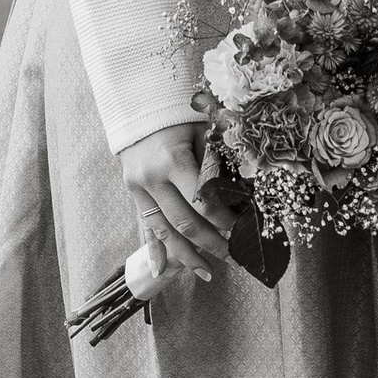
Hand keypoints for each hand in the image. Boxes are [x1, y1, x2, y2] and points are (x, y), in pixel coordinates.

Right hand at [121, 121, 233, 284]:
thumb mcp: (202, 131)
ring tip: (208, 274)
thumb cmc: (178, 113)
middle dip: (211, 242)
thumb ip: (218, 163)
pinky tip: (160, 272)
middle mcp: (151, 178)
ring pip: (164, 231)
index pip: (202, 201)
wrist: (138, 103)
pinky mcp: (132, 193)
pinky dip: (153, 250)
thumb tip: (245, 194)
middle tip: (235, 257)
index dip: (224, 219)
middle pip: (184, 222)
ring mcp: (138, 188)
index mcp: (172, 160)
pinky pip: (144, 226)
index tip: (243, 229)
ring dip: (187, 255)